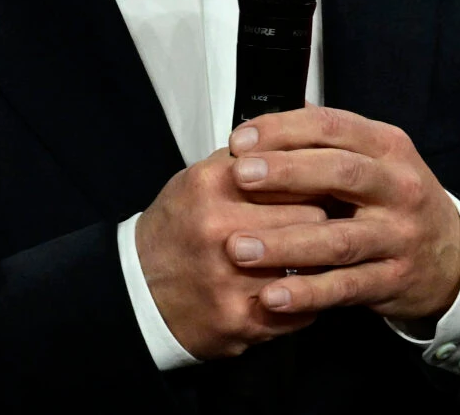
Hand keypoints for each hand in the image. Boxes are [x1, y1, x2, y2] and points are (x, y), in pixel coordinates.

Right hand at [135, 148, 328, 359]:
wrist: (140, 289)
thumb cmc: (178, 228)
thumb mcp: (198, 178)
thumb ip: (246, 158)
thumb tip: (297, 138)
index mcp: (212, 186)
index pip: (293, 174)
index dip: (312, 181)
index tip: (320, 186)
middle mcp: (220, 230)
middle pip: (312, 217)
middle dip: (319, 220)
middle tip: (316, 225)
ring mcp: (231, 280)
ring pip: (311, 266)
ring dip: (315, 263)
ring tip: (307, 258)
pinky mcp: (241, 321)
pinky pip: (300, 310)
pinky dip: (304, 300)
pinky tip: (294, 290)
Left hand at [225, 106, 459, 322]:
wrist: (451, 255)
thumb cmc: (393, 200)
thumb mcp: (372, 159)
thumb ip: (321, 145)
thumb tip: (257, 130)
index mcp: (386, 146)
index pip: (332, 126)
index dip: (282, 129)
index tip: (239, 141)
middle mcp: (398, 187)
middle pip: (340, 172)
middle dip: (285, 173)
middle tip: (239, 177)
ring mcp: (398, 236)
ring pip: (339, 238)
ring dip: (285, 243)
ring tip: (239, 247)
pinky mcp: (393, 280)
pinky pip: (345, 287)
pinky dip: (307, 293)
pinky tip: (271, 296)